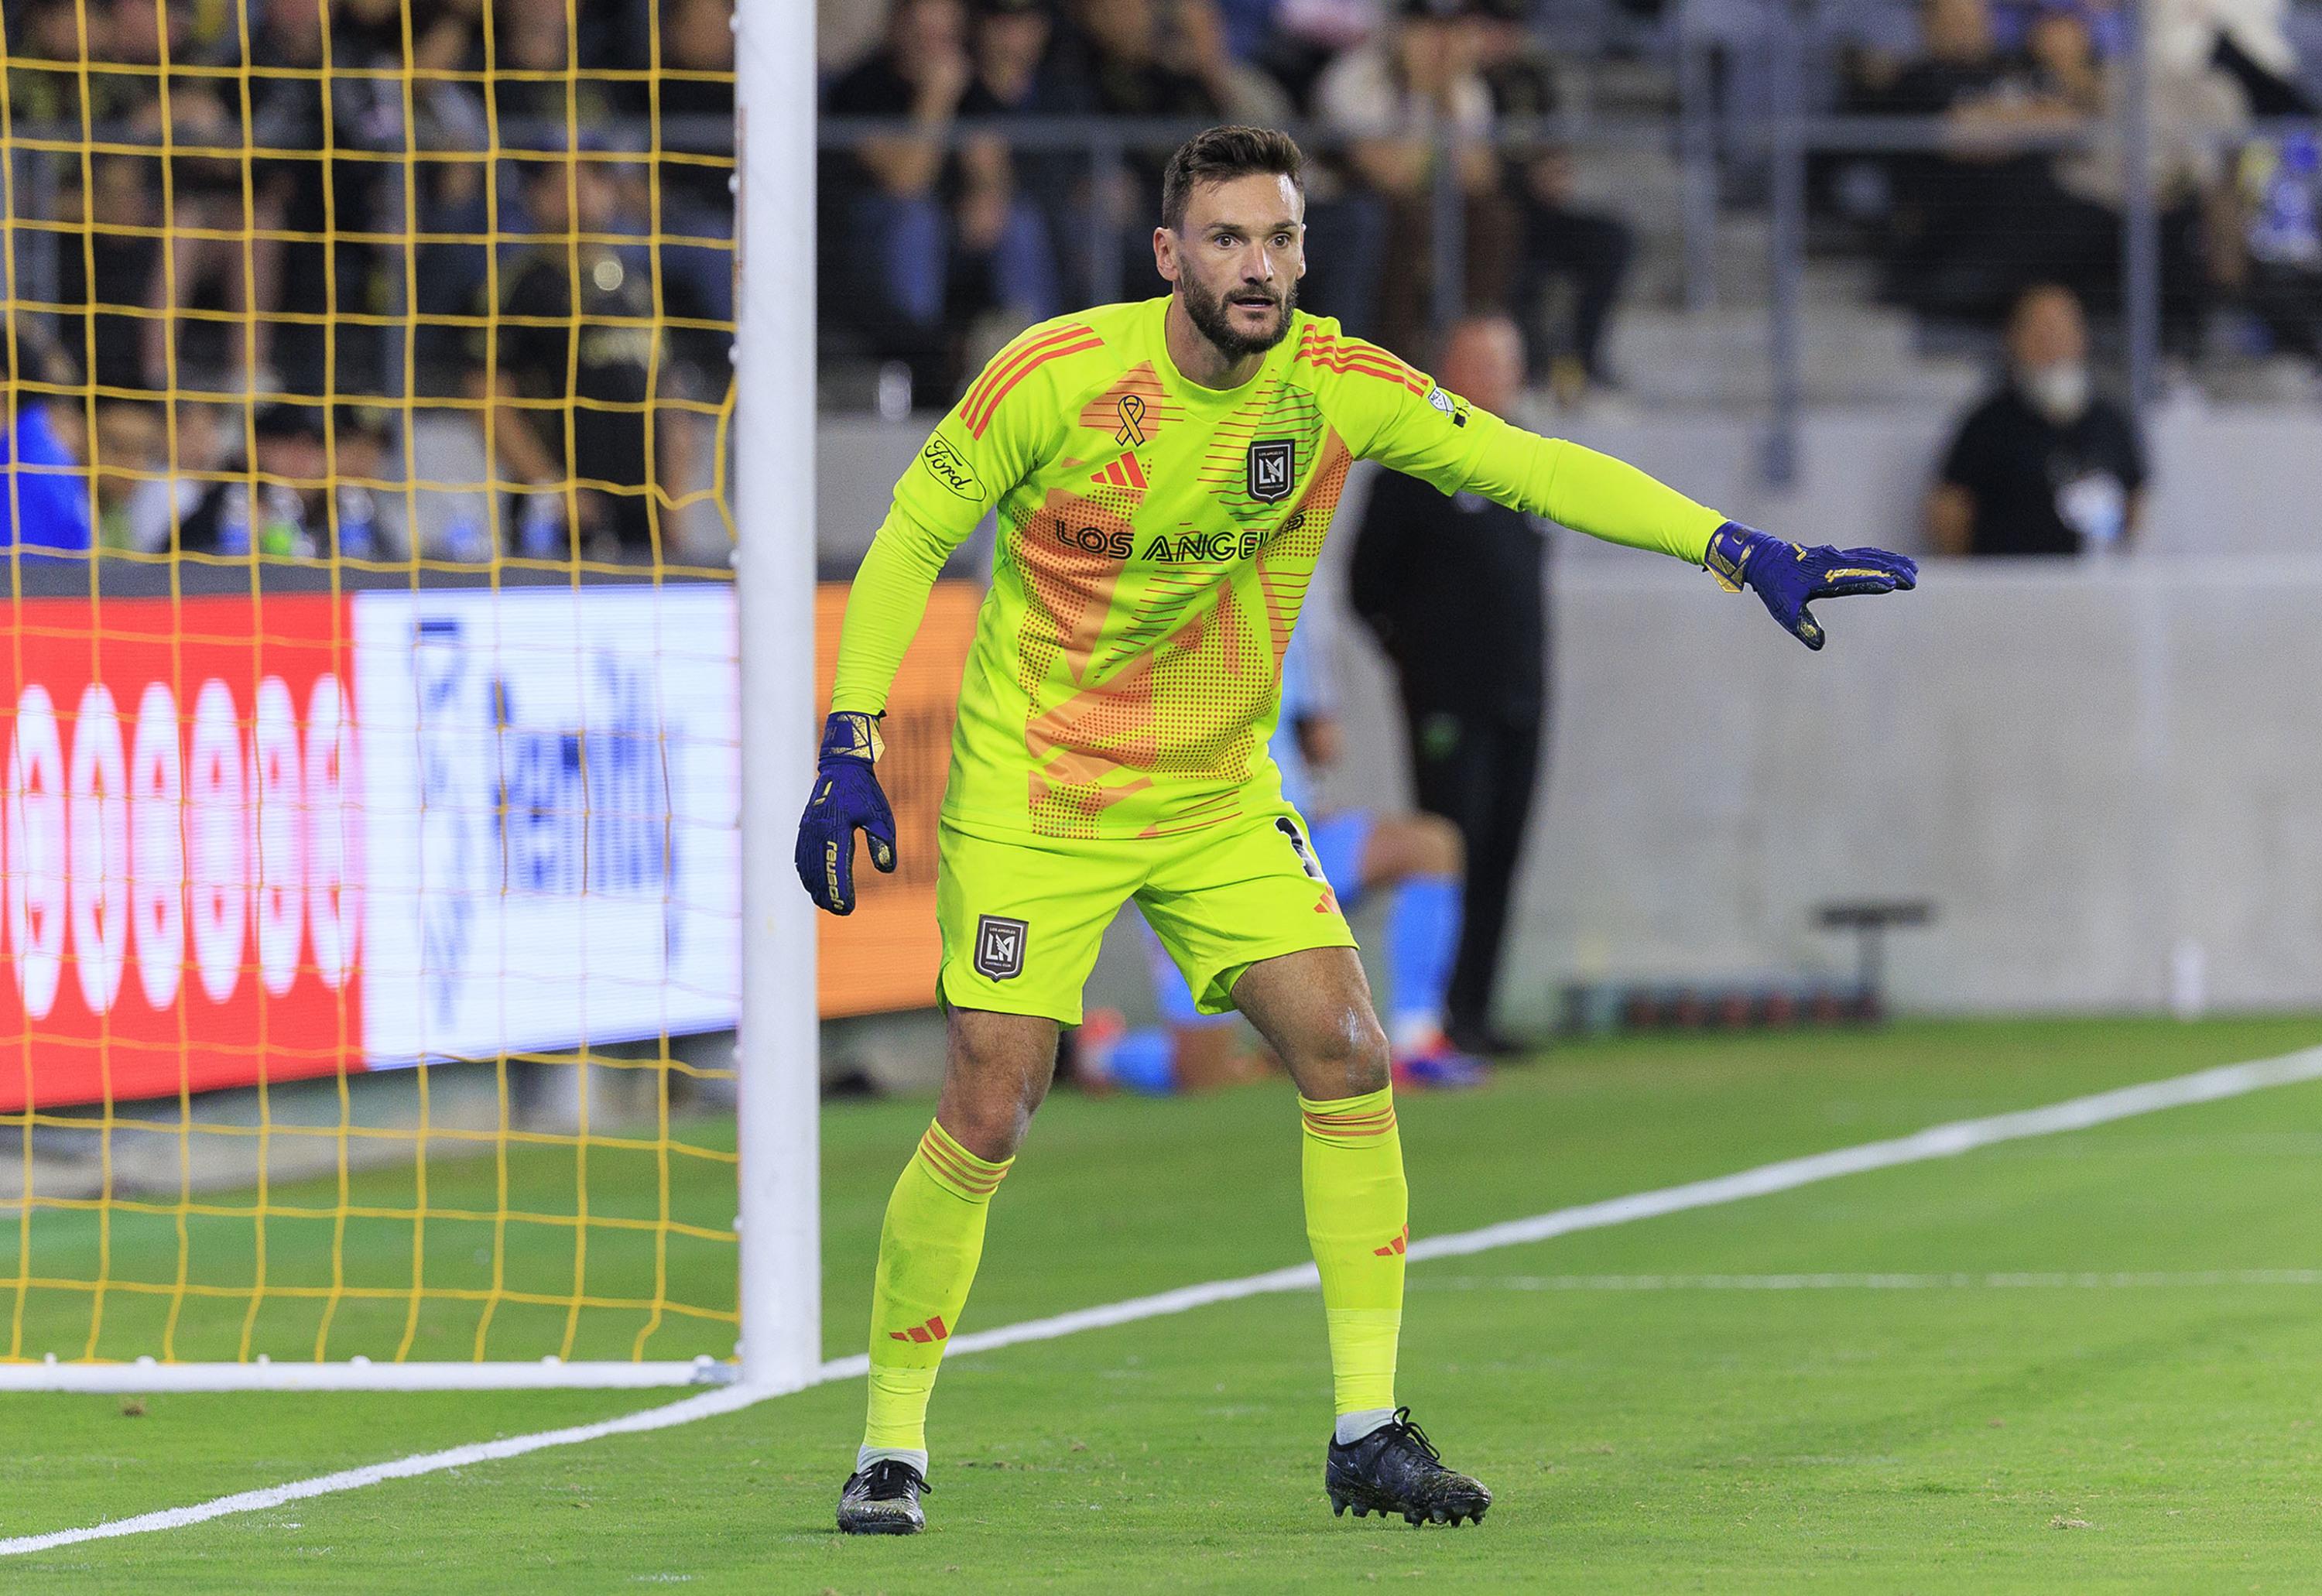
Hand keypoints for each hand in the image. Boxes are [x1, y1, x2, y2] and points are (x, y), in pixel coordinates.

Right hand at [795, 711, 897, 915]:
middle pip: (818, 871)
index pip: (836, 868)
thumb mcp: (880, 816)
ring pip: (807, 865)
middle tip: (839, 910)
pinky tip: (810, 884)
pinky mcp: (805, 827)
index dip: (840, 890)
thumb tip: (887, 868)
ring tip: (825, 903)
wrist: (842, 767)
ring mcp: (807, 829)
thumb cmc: (864, 792)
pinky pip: (801, 854)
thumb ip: (883, 842)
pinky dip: (805, 872)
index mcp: (835, 830)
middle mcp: (816, 832)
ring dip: (814, 886)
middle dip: (827, 893)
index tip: (846, 908)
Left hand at [1705, 522, 1916, 649]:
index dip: (1872, 581)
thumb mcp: (1784, 611)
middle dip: (1892, 571)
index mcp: (1822, 576)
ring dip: (1892, 562)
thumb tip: (1820, 644)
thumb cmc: (1775, 587)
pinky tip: (1894, 563)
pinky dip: (1882, 557)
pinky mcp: (1837, 555)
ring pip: (1870, 556)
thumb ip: (1803, 627)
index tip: (1893, 584)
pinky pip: (1865, 554)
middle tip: (1913, 582)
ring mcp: (1836, 556)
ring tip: (1913, 571)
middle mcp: (1832, 562)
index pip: (1852, 578)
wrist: (1764, 559)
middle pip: (1868, 564)